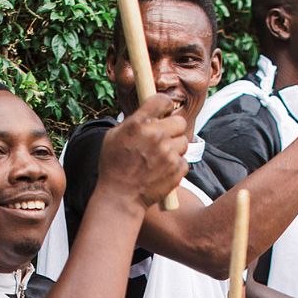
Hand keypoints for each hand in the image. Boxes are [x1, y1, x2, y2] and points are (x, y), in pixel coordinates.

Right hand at [98, 92, 187, 209]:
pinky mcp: (176, 169)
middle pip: (180, 121)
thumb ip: (133, 121)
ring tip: (160, 157)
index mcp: (139, 123)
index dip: (164, 106)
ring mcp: (168, 153)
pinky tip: (162, 170)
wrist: (120, 197)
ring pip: (184, 142)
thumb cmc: (113, 166)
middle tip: (163, 138)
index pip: (163, 101)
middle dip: (172, 129)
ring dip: (174, 148)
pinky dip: (175, 165)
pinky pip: (184, 161)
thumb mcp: (114, 136)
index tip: (163, 112)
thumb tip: (148, 111)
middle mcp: (156, 135)